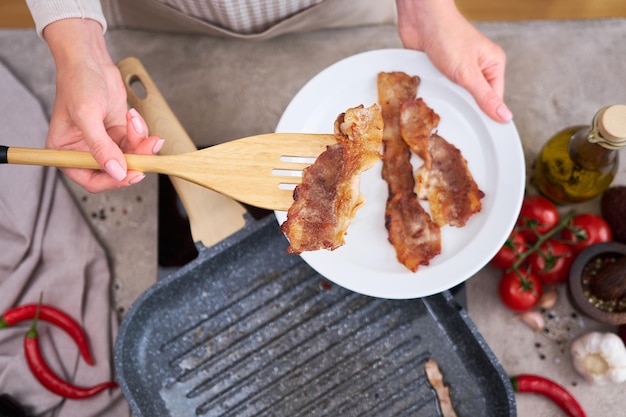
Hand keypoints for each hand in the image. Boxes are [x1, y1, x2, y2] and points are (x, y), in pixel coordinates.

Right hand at [43, 19, 162, 191]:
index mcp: (66, 153)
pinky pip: (135, 142)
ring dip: (139, 142)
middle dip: (134, 158)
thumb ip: (101, 148)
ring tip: (134, 121)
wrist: (90, 59)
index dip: (114, 181)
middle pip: (116, 170)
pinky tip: (131, 114)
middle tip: (147, 147)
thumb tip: (117, 172)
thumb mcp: (87, 116)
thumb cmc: (78, 82)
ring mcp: (103, 142)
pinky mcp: (117, 132)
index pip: (92, 181)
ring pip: (130, 156)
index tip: (133, 174)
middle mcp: (84, 151)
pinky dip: (139, 131)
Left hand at [395, 0, 511, 122]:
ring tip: (442, 98)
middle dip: (464, 105)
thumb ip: (485, 97)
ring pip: (456, 95)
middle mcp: (478, 67)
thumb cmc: (447, 36)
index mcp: (493, 65)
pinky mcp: (441, 69)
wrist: (420, 19)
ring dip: (448, 98)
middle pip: (475, 99)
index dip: (485, 114)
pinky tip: (432, 94)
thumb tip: (505, 116)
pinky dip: (437, 91)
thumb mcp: (468, 72)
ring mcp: (459, 68)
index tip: (479, 131)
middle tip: (456, 110)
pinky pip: (442, 88)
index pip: (494, 99)